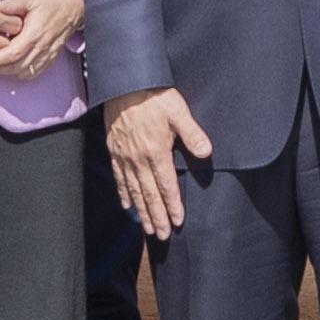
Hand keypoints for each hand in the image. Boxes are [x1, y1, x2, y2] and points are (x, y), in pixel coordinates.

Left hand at [0, 0, 86, 75]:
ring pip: (24, 72)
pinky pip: (35, 73)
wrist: (73, 4)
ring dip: (7, 72)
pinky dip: (21, 74)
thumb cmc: (52, 0)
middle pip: (16, 67)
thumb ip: (11, 4)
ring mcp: (48, 54)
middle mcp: (42, 46)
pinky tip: (11, 67)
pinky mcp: (51, 57)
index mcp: (35, 33)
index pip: (12, 54)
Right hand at [106, 87, 211, 240]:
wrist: (123, 84)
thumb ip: (192, 133)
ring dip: (142, 212)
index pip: (166, 185)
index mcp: (156, 151)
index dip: (173, 205)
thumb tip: (205, 152)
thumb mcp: (178, 111)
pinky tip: (128, 206)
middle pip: (149, 194)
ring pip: (134, 191)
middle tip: (163, 235)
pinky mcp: (114, 151)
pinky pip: (119, 178)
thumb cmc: (153, 95)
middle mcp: (138, 159)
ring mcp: (124, 157)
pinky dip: (124, 194)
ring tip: (148, 228)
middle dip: (157, 217)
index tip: (177, 221)